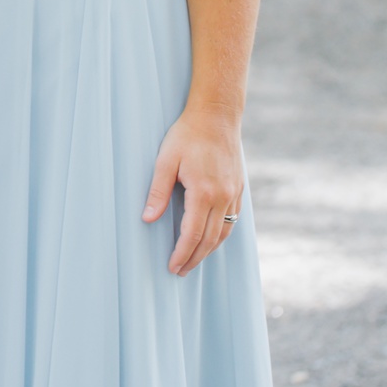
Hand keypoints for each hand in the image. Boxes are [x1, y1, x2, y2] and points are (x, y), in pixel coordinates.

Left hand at [142, 108, 243, 275]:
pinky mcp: (239, 188)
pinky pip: (232, 219)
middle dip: (194, 258)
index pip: (193, 233)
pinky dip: (221, 234)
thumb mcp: (165, 160)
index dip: (182, 253)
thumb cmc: (187, 134)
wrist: (217, 115)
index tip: (172, 266)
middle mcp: (223, 196)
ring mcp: (234, 193)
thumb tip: (148, 219)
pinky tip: (211, 238)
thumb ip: (158, 191)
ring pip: (224, 232)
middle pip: (210, 239)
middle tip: (180, 271)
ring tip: (194, 260)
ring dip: (209, 250)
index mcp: (204, 191)